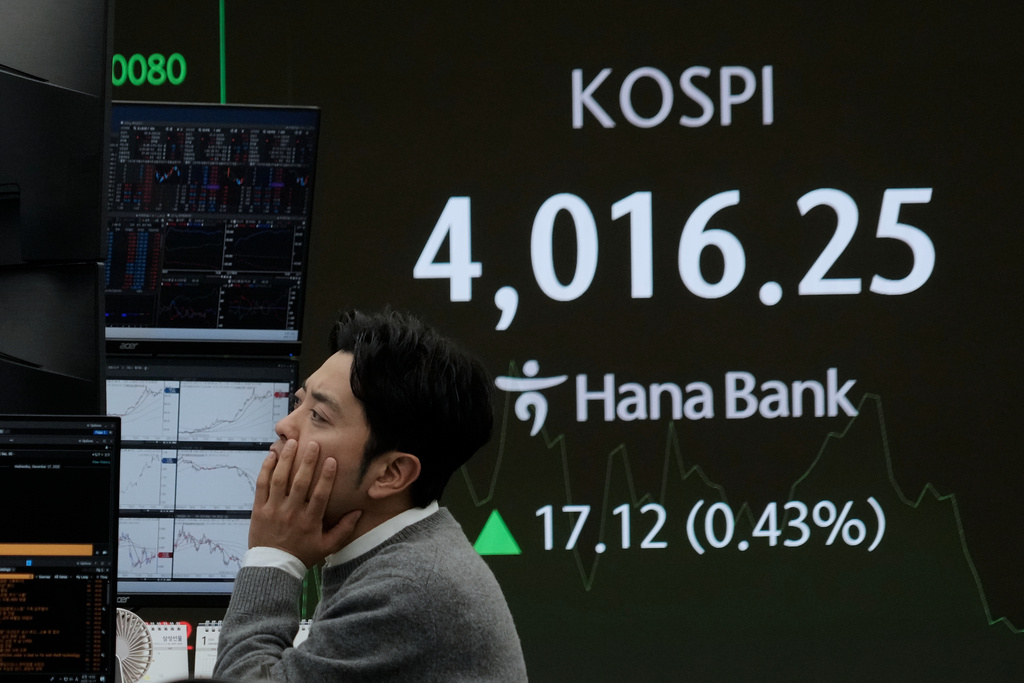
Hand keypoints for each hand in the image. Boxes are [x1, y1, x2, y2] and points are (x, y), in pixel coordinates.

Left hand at [248, 438, 361, 567]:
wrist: (272, 567)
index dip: (326, 477)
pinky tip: (271, 456)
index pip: (319, 495)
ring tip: (292, 443)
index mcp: (309, 521)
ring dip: (286, 460)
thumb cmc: (302, 555)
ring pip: (279, 480)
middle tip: (313, 443)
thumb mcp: (327, 546)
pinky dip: (266, 469)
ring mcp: (274, 509)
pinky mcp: (259, 509)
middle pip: (300, 483)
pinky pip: (261, 485)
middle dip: (307, 462)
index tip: (331, 460)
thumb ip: (344, 529)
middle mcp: (291, 513)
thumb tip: (359, 512)